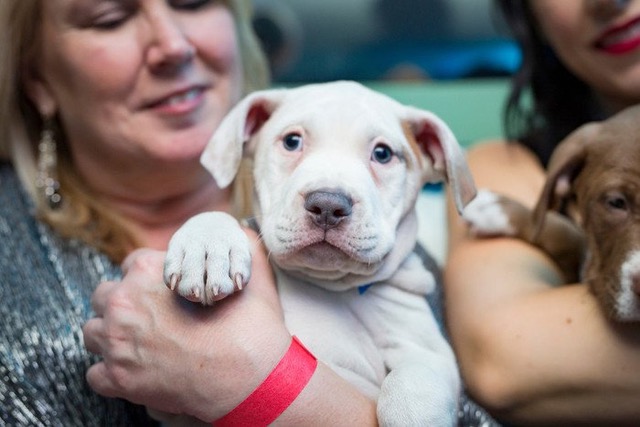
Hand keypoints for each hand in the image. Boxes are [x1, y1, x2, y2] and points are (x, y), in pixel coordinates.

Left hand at [83, 230, 290, 421]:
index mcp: (150, 271)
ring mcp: (117, 342)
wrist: (251, 377)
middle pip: (104, 295)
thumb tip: (239, 229)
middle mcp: (125, 303)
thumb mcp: (251, 273)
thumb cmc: (250, 328)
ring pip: (92, 333)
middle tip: (148, 320)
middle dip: (122, 305)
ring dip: (111, 338)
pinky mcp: (117, 379)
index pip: (131, 264)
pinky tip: (135, 372)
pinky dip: (111, 374)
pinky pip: (94, 374)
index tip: (159, 293)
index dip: (147, 278)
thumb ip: (242, 244)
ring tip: (139, 346)